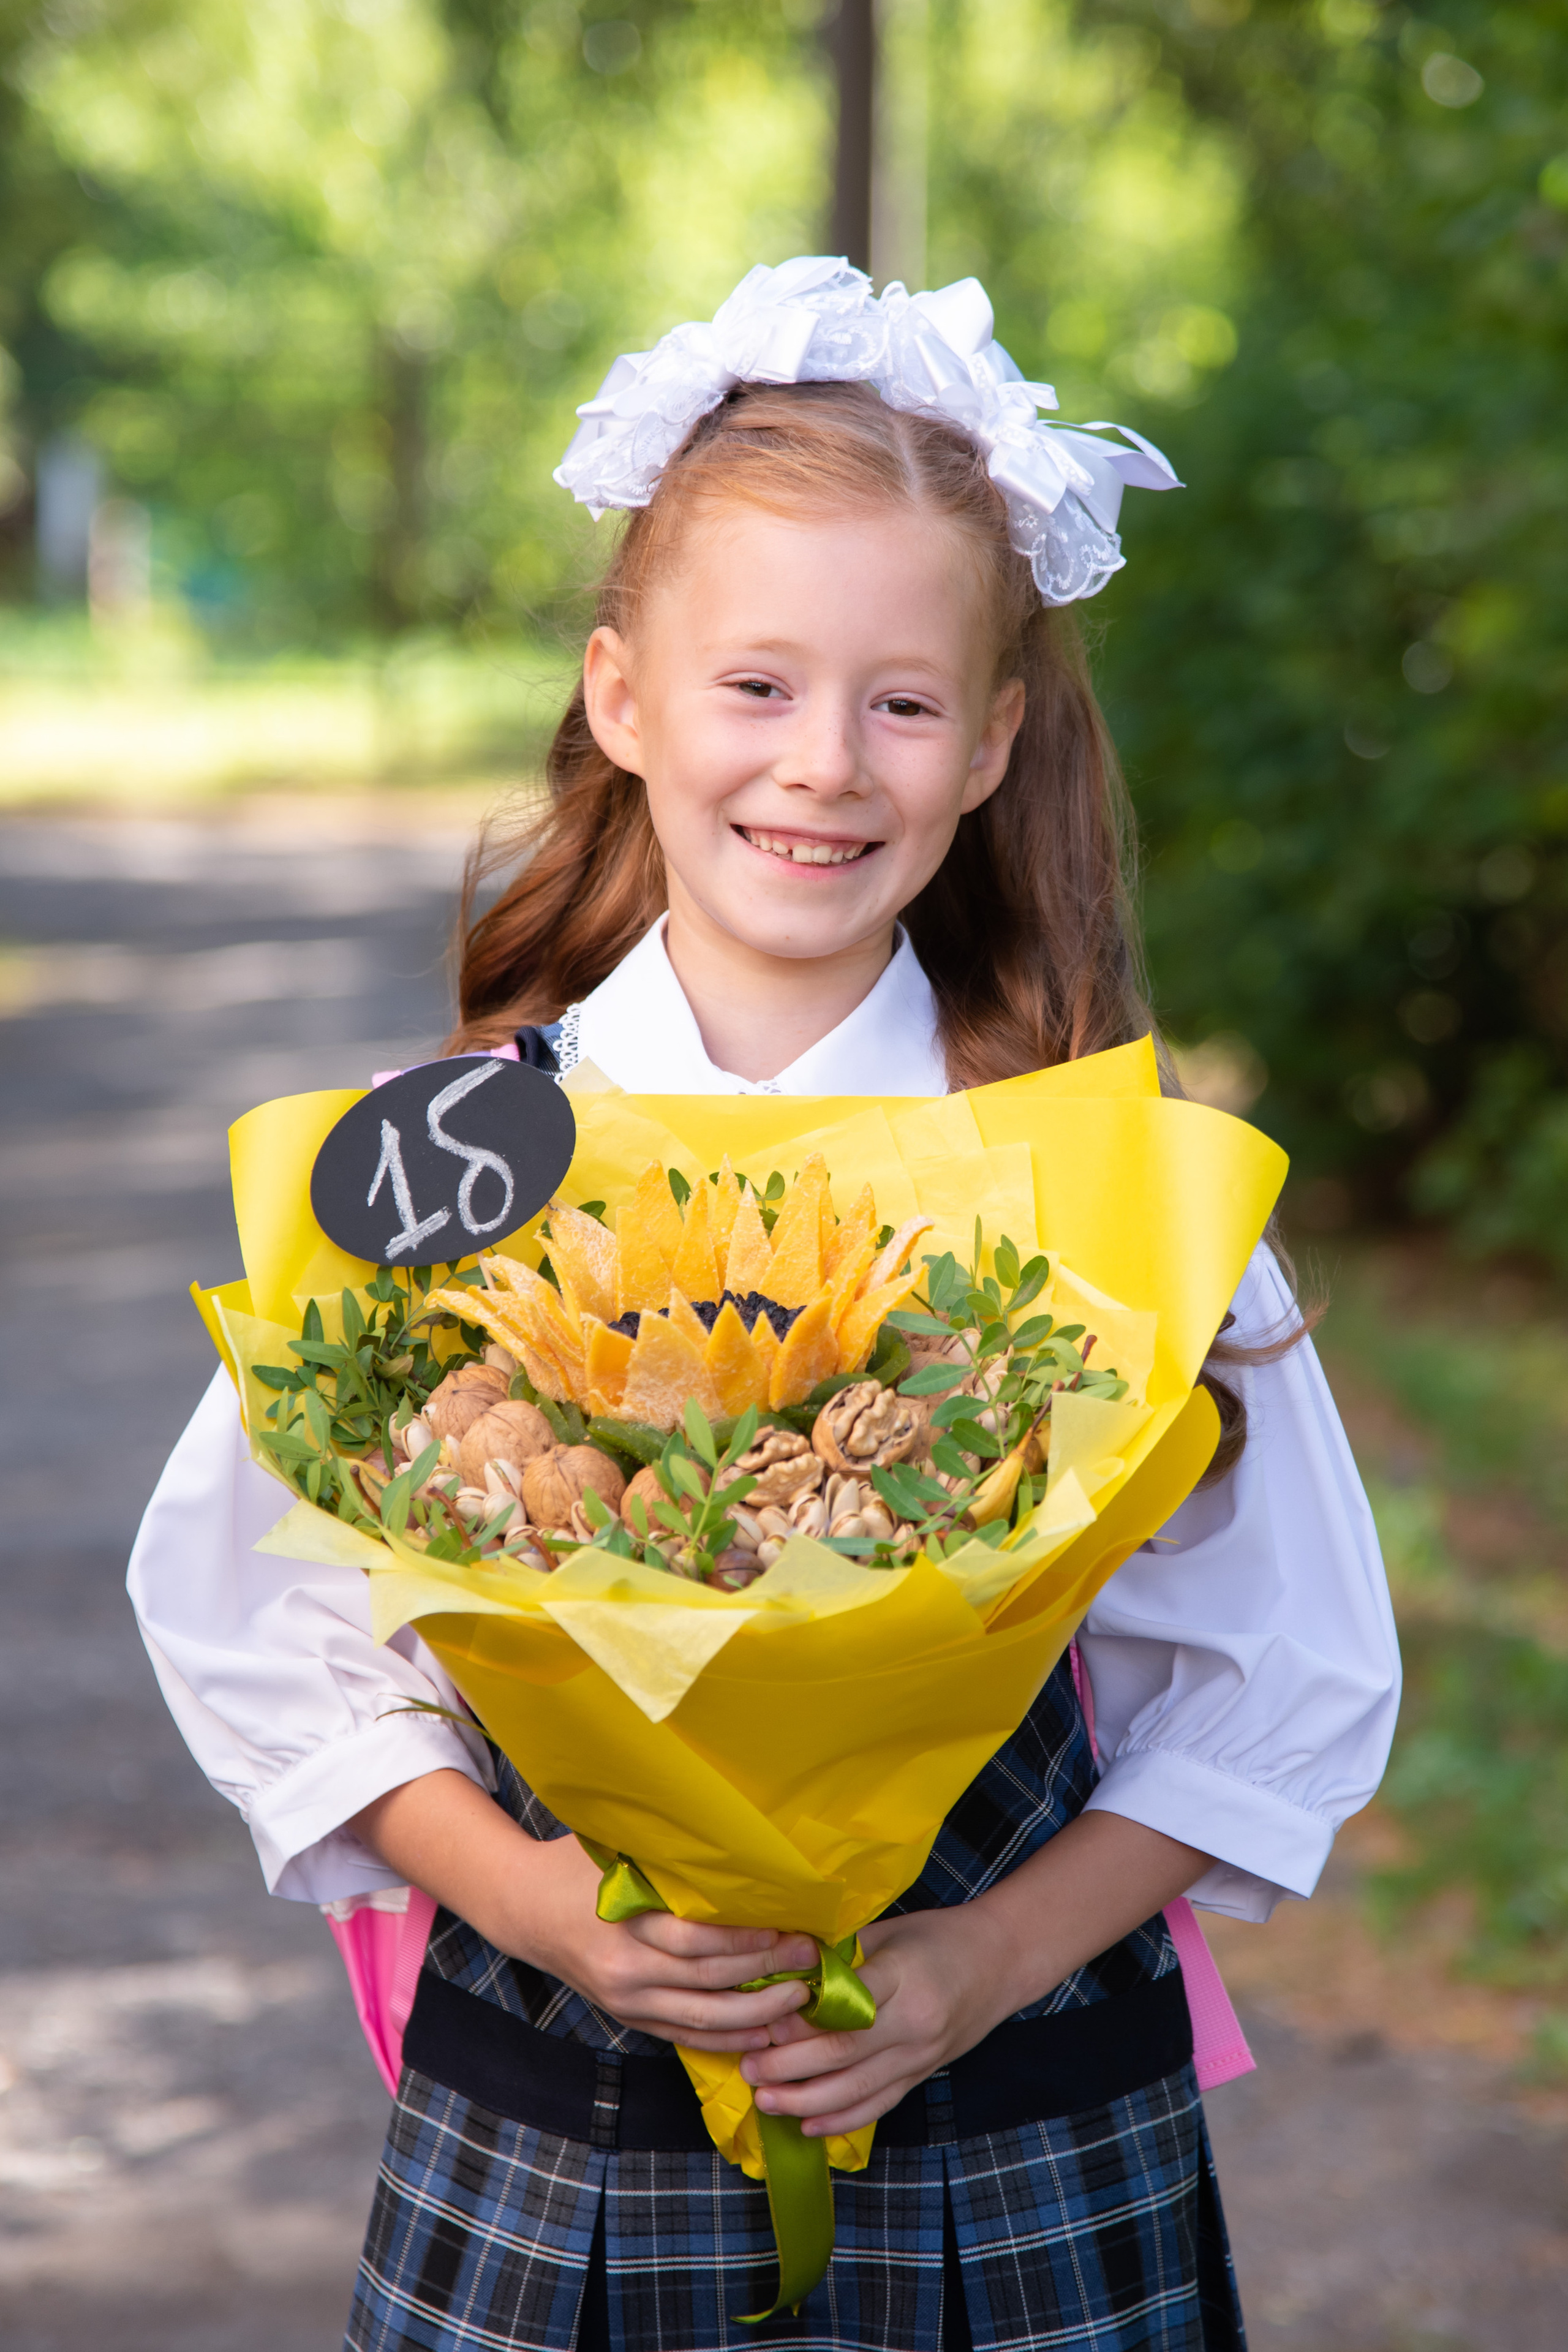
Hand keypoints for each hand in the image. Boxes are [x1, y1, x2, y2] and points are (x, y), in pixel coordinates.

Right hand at [351, 1770, 815, 2053]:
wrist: (523, 1909)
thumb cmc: (577, 1866)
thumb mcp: (617, 1848)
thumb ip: (668, 1853)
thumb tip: (736, 1836)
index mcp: (626, 1922)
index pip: (700, 1940)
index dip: (751, 1940)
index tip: (794, 1928)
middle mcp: (626, 1968)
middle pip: (709, 1981)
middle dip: (767, 1973)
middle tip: (812, 1959)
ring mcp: (627, 1999)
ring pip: (703, 2019)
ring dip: (757, 2015)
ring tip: (800, 2001)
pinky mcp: (629, 2017)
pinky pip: (685, 2035)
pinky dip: (727, 2038)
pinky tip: (763, 2032)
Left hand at [738, 1811, 1218, 2135]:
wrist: (1001, 1961)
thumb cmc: (939, 1936)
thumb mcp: (890, 1931)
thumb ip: (843, 1955)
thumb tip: (784, 1970)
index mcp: (904, 1978)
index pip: (846, 2008)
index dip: (801, 2022)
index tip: (764, 2024)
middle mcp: (914, 2024)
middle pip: (845, 2055)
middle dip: (791, 2067)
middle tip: (750, 2068)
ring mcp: (921, 2056)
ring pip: (857, 2091)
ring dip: (806, 2102)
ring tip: (765, 2100)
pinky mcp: (922, 2075)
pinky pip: (878, 2106)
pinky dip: (840, 2120)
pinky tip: (806, 2125)